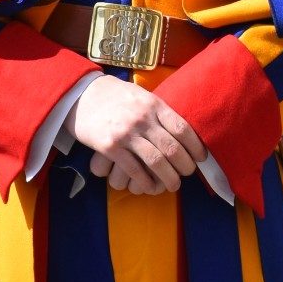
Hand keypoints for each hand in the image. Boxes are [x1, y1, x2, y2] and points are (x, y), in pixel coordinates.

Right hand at [66, 75, 206, 194]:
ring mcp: (126, 133)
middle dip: (185, 166)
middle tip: (188, 174)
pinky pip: (134, 169)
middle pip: (172, 148)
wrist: (81, 94)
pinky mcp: (110, 146)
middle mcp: (142, 118)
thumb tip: (182, 129)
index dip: (196, 147)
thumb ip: (159, 110)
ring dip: (169, 178)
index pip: (183, 128)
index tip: (201, 158)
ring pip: (156, 161)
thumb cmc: (115, 96)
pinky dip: (145, 181)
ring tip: (173, 185)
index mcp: (154, 104)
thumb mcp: (141, 95)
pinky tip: (149, 186)